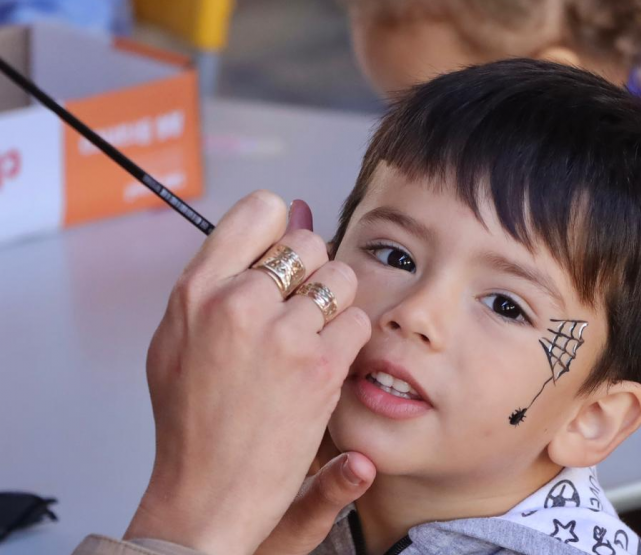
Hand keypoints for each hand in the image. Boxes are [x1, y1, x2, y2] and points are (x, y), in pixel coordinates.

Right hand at [124, 193, 371, 554]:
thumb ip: (224, 274)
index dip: (280, 230)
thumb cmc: (193, 419)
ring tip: (310, 339)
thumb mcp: (179, 336)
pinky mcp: (320, 365)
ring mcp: (282, 333)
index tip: (282, 257)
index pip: (261, 209)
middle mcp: (237, 303)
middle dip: (311, 271)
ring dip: (335, 304)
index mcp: (197, 289)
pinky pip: (359, 321)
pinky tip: (323, 365)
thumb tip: (285, 212)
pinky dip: (349, 341)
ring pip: (341, 277)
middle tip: (297, 309)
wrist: (208, 492)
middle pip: (308, 242)